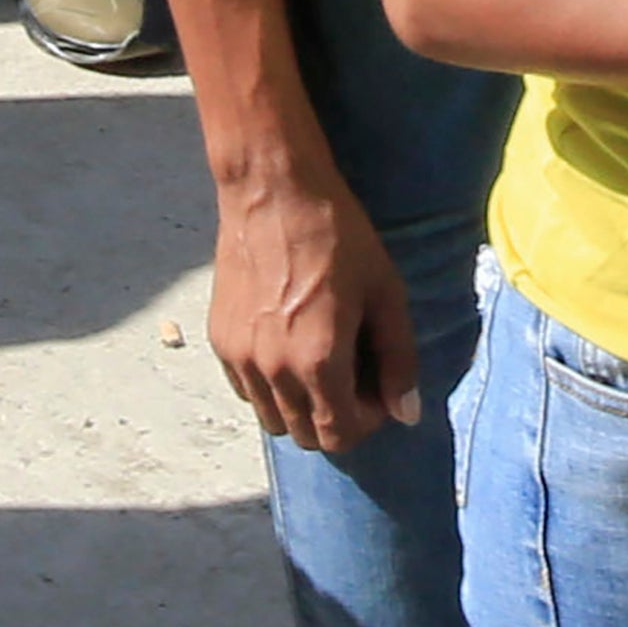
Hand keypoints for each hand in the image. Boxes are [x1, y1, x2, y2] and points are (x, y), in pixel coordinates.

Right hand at [205, 157, 419, 451]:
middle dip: (338, 417)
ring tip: (322, 362)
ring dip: (303, 406)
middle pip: (306, 435)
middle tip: (355, 375)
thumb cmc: (338, 236)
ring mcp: (240, 357)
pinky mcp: (220, 340)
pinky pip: (247, 391)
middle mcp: (273, 370)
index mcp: (318, 361)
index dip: (368, 421)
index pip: (340, 435)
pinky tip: (290, 347)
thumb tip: (407, 414)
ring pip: (273, 420)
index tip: (379, 388)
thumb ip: (399, 359)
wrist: (273, 191)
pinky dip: (272, 387)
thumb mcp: (385, 293)